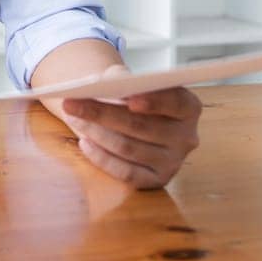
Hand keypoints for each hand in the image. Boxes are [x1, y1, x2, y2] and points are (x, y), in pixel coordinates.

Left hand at [50, 65, 201, 188]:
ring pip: (129, 148)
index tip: (129, 97)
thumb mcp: (132, 82)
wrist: (135, 120)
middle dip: (102, 113)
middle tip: (72, 103)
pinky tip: (85, 143)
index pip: (175, 102)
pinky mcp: (157, 180)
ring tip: (74, 119)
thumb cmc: (132, 96)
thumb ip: (124, 80)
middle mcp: (187, 137)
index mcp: (189, 107)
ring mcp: (173, 162)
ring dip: (96, 133)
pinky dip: (102, 158)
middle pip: (142, 126)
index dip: (154, 101)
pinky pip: (127, 173)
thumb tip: (105, 85)